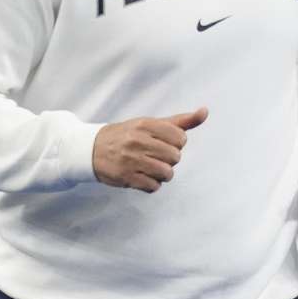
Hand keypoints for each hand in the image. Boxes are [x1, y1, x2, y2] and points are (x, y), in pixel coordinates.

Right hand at [92, 108, 207, 192]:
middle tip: (156, 156)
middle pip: (175, 157)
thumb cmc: (127, 135)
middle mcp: (138, 140)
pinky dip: (152, 185)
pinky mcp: (126, 177)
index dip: (176, 143)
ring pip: (166, 173)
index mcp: (146, 124)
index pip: (180, 138)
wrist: (92, 149)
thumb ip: (180, 121)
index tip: (164, 143)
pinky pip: (153, 187)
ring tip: (151, 168)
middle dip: (170, 160)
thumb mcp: (152, 123)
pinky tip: (142, 177)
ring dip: (162, 174)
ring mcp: (131, 159)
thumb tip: (205, 111)